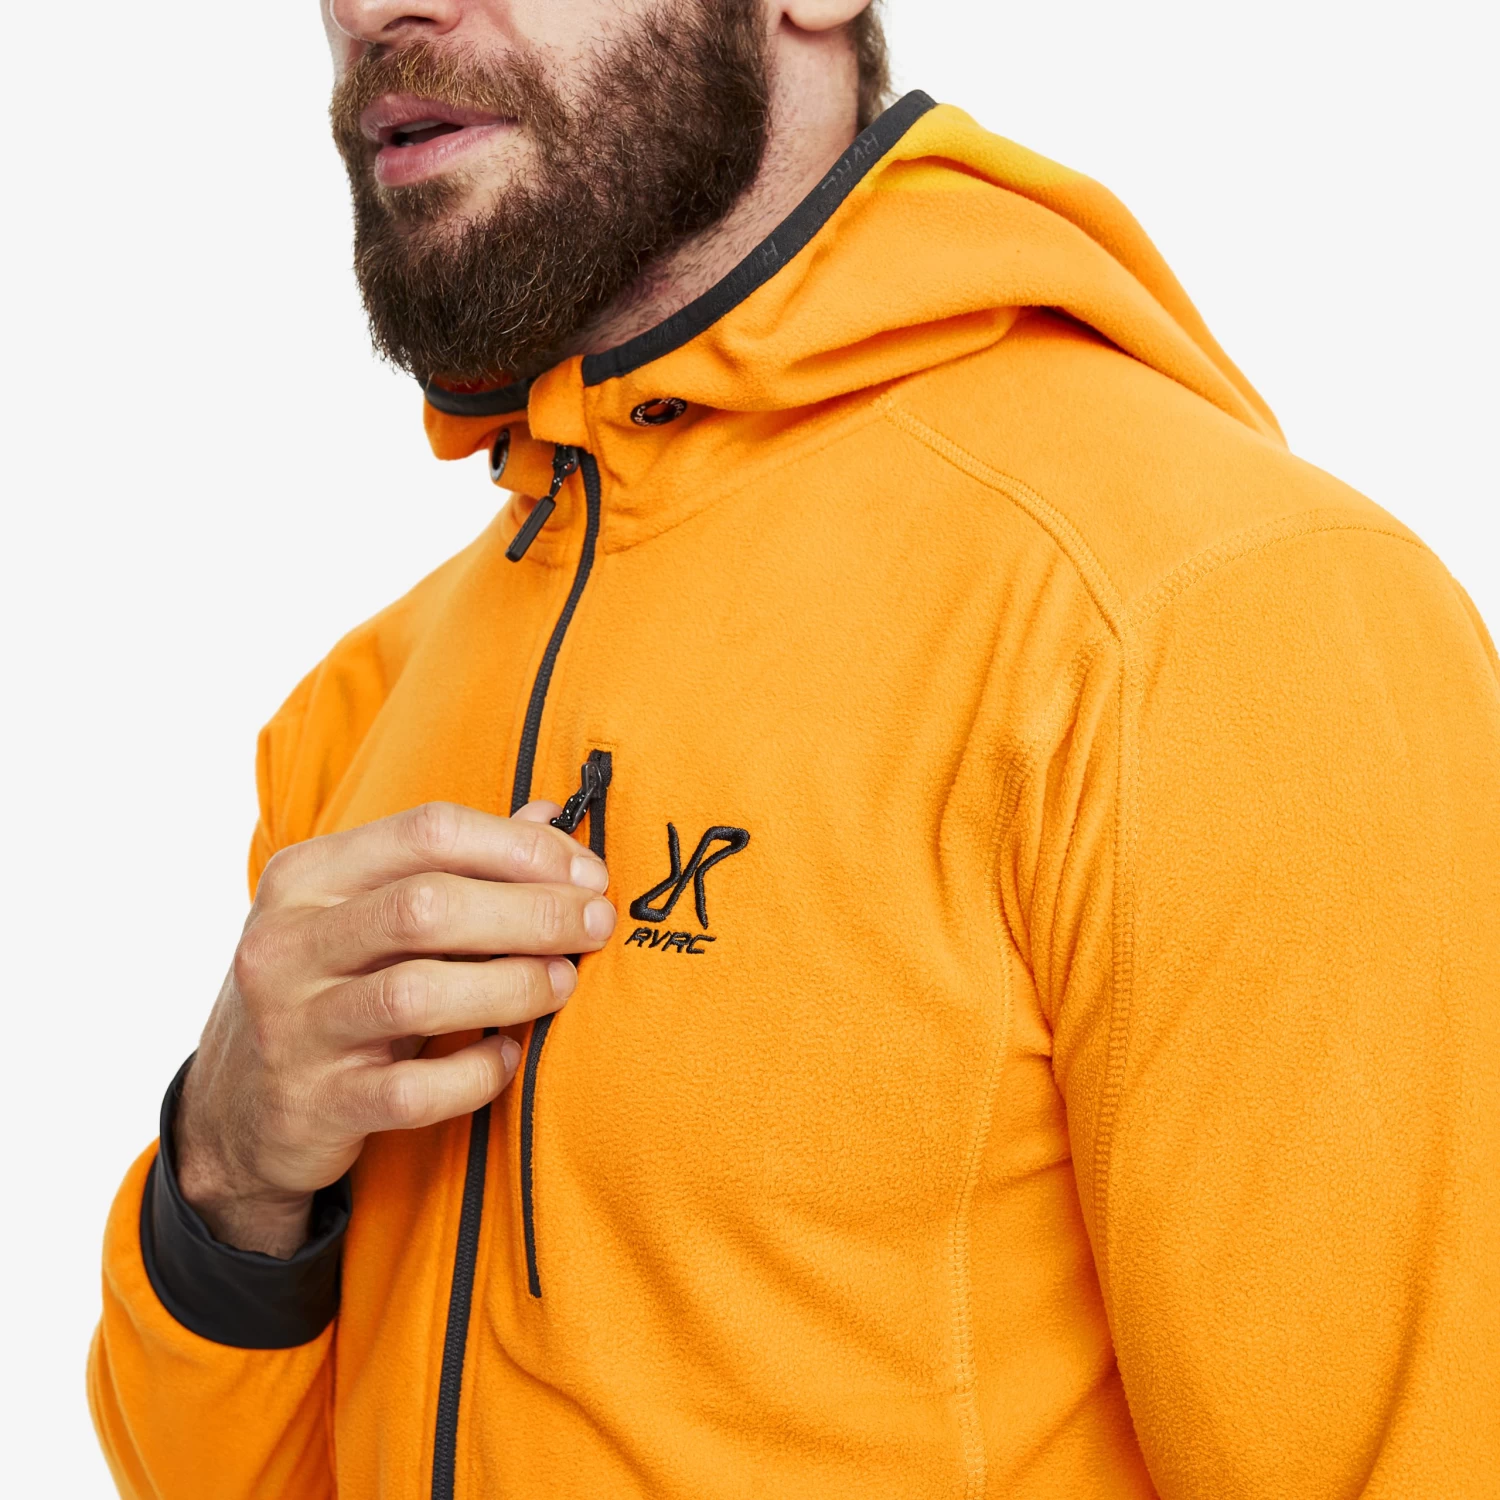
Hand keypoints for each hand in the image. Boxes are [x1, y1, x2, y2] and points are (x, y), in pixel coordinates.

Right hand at [174, 800, 614, 1256]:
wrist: (235, 1112)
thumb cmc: (328, 990)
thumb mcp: (369, 915)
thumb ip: (456, 866)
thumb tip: (548, 816)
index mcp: (306, 876)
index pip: (428, 832)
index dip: (521, 847)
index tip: (586, 873)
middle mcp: (287, 942)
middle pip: (428, 904)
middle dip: (531, 911)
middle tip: (595, 925)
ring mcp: (292, 1027)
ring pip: (417, 993)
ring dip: (514, 985)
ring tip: (563, 983)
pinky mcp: (312, 1106)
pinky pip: (412, 1090)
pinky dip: (476, 1073)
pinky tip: (510, 1056)